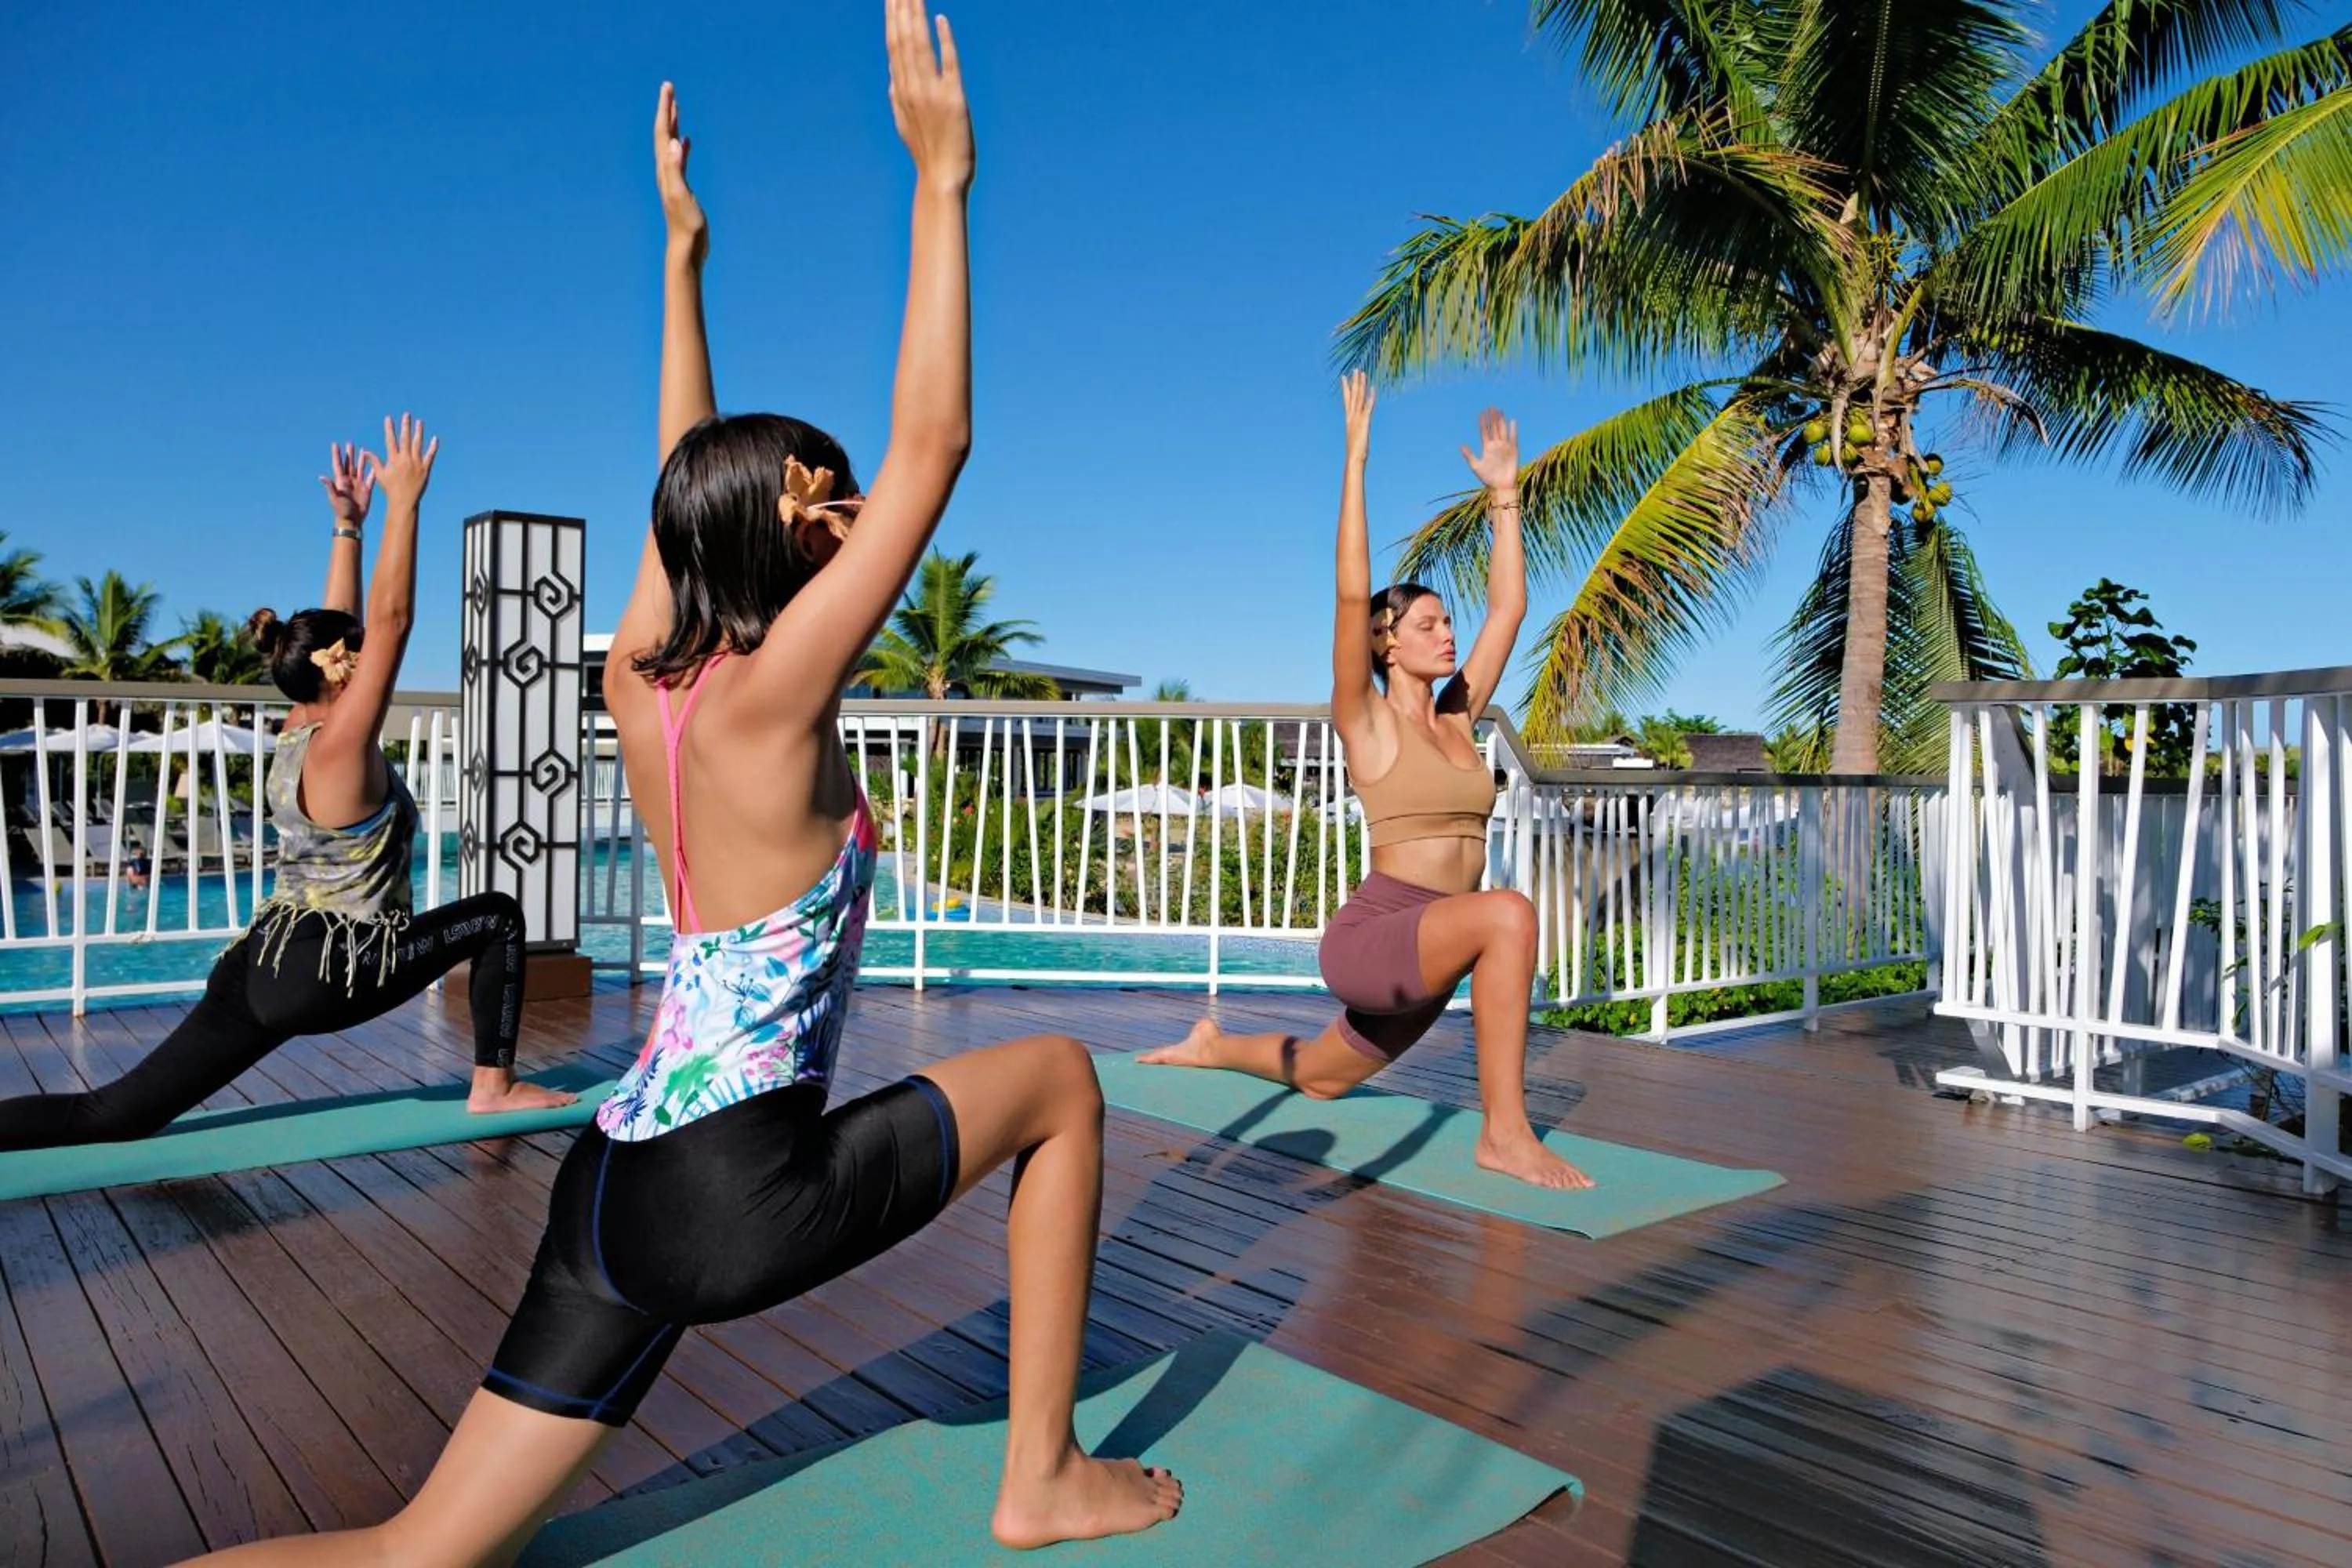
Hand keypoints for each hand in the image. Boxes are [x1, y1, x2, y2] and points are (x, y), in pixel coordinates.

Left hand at [318, 442, 374, 526]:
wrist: (352, 520)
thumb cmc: (341, 510)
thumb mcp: (335, 498)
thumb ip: (330, 487)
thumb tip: (321, 477)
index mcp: (341, 481)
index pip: (338, 465)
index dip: (336, 455)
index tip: (335, 444)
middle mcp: (350, 481)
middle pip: (350, 464)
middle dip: (349, 453)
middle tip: (349, 443)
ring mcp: (358, 484)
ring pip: (360, 468)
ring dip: (361, 460)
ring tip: (362, 450)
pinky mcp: (367, 490)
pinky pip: (371, 478)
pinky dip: (373, 471)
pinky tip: (375, 464)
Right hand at [364, 414, 438, 512]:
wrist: (404, 501)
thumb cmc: (390, 489)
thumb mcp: (380, 475)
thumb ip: (375, 461)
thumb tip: (366, 451)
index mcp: (393, 460)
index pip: (390, 440)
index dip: (390, 429)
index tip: (389, 418)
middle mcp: (404, 460)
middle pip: (405, 439)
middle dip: (405, 426)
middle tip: (407, 414)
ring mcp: (416, 464)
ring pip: (418, 444)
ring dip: (419, 432)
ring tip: (419, 422)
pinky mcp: (425, 469)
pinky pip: (430, 456)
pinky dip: (433, 447)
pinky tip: (435, 439)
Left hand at [654, 81, 708, 265]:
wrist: (685, 248)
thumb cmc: (686, 224)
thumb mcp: (681, 194)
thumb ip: (676, 168)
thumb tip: (674, 142)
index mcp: (665, 169)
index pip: (662, 132)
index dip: (665, 109)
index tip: (668, 88)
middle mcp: (666, 171)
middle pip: (663, 134)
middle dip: (666, 110)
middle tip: (669, 87)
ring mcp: (673, 178)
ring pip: (670, 144)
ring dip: (673, 125)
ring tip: (676, 107)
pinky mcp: (682, 187)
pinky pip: (680, 160)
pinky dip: (682, 147)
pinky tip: (686, 141)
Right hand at [886, 0, 972, 192]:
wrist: (941, 178)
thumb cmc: (926, 151)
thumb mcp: (904, 123)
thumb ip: (896, 96)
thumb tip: (892, 76)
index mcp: (901, 90)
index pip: (894, 45)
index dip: (893, 18)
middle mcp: (913, 88)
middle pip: (904, 39)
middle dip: (902, 9)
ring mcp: (932, 93)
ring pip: (920, 46)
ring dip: (917, 17)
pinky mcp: (954, 100)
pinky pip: (948, 64)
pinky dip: (944, 40)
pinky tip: (941, 19)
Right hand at [1342, 370, 1374, 457]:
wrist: (1353, 459)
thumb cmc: (1355, 453)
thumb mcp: (1356, 440)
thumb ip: (1356, 434)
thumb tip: (1356, 435)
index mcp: (1349, 419)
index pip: (1347, 399)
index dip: (1346, 388)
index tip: (1344, 377)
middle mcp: (1352, 416)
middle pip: (1353, 395)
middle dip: (1354, 382)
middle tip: (1356, 369)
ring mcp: (1357, 418)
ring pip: (1359, 398)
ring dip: (1361, 385)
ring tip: (1362, 373)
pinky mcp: (1364, 422)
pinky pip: (1368, 407)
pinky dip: (1370, 398)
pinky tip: (1373, 389)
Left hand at [1461, 408, 1518, 492]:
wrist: (1501, 486)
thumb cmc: (1488, 478)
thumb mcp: (1476, 466)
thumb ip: (1469, 455)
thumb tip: (1461, 445)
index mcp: (1487, 448)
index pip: (1485, 432)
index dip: (1483, 422)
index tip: (1482, 413)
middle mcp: (1496, 445)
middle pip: (1494, 428)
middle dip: (1493, 418)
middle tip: (1491, 407)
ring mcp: (1505, 447)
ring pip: (1503, 430)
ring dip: (1501, 421)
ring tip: (1500, 411)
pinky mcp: (1513, 450)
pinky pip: (1513, 438)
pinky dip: (1513, 430)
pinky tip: (1512, 421)